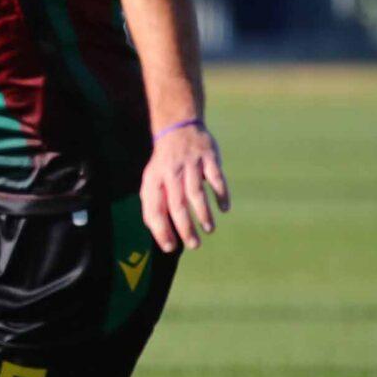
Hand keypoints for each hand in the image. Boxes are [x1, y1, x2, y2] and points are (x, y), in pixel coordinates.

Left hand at [140, 121, 228, 252]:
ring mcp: (190, 165)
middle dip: (185, 228)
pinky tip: (224, 208)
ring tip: (209, 230)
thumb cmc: (165, 165)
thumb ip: (155, 204)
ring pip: (196, 193)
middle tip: (194, 245)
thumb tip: (162, 235)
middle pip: (176, 205)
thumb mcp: (152, 181)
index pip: (154, 210)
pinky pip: (216, 178)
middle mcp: (170, 173)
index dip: (161, 230)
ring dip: (203, 214)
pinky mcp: (208, 158)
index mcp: (153, 181)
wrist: (178, 129)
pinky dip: (221, 194)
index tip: (171, 247)